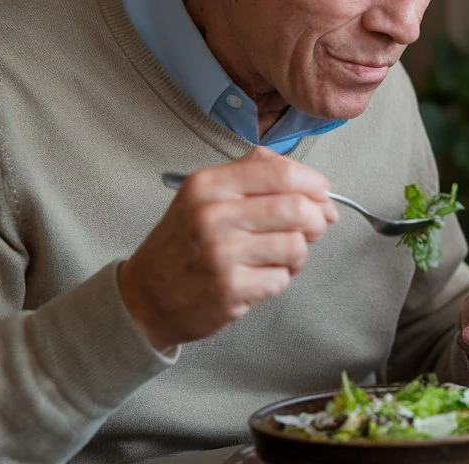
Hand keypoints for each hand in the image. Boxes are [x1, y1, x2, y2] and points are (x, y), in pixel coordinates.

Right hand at [118, 147, 338, 349]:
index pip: (282, 172)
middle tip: (310, 230)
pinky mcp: (230, 289)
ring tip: (275, 258)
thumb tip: (316, 186)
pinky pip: (282, 279)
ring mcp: (221, 254)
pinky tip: (257, 278)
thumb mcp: (206, 195)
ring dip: (297, 255)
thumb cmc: (186, 243)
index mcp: (209, 185)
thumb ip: (256, 174)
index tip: (322, 195)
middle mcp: (213, 215)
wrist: (146, 296)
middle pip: (298, 208)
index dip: (314, 183)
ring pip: (296, 245)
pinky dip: (279, 280)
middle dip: (316, 221)